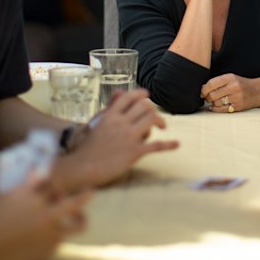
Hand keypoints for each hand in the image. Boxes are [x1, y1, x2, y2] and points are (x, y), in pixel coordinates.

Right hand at [64, 88, 178, 187]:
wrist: (83, 167)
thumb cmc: (87, 147)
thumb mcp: (96, 123)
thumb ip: (110, 109)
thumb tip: (119, 92)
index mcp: (110, 115)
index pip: (128, 97)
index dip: (140, 94)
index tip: (146, 96)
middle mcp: (121, 123)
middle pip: (144, 106)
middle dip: (152, 109)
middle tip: (154, 116)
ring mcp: (128, 137)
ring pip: (151, 119)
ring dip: (160, 121)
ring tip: (162, 127)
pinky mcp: (134, 152)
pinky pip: (156, 145)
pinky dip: (168, 144)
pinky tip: (176, 144)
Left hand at [201, 73, 259, 112]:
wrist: (259, 90)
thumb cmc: (243, 84)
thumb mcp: (232, 78)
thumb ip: (218, 82)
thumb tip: (203, 89)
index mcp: (230, 77)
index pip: (211, 84)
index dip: (203, 89)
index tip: (201, 92)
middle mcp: (234, 87)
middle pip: (212, 95)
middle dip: (207, 97)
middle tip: (207, 97)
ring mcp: (236, 97)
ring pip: (216, 103)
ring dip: (212, 103)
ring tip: (215, 100)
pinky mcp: (238, 106)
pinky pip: (222, 110)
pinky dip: (215, 109)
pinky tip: (214, 107)